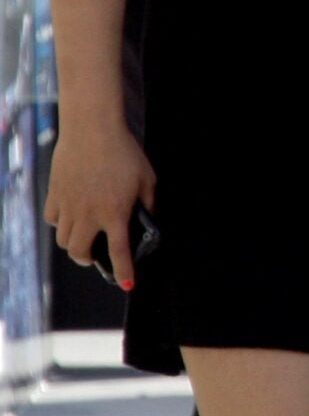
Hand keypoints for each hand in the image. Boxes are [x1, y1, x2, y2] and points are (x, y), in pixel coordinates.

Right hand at [43, 119, 154, 287]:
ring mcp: (69, 206)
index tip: (127, 285)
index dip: (124, 271)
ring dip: (74, 243)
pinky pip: (53, 220)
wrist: (93, 130)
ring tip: (84, 236)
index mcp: (115, 213)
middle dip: (89, 260)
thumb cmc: (125, 153)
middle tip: (96, 256)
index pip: (120, 252)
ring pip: (64, 240)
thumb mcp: (147, 179)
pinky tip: (70, 215)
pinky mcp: (55, 195)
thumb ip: (148, 203)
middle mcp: (88, 215)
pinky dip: (60, 223)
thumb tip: (148, 219)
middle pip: (81, 253)